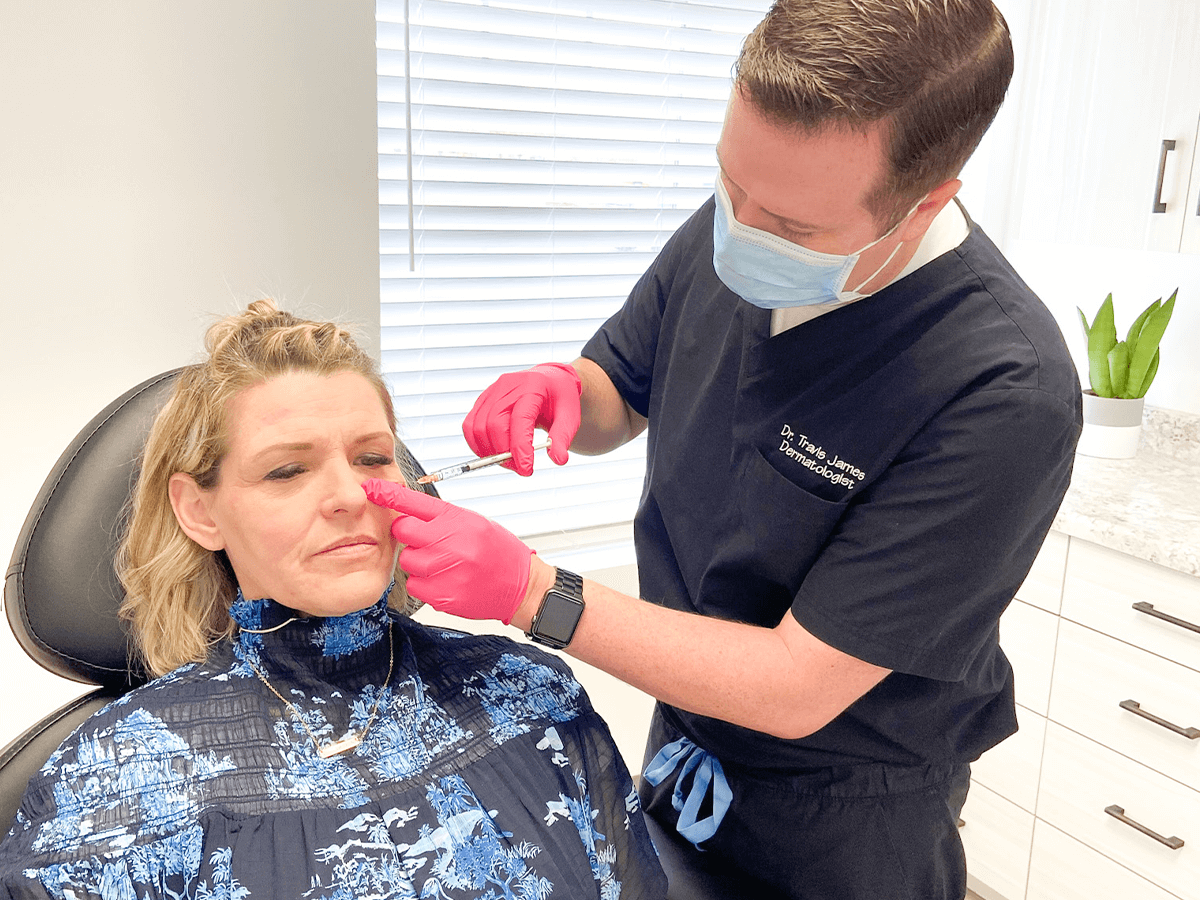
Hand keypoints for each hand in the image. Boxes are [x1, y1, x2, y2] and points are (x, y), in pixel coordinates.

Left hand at [363, 479, 534, 623]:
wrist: (521, 585)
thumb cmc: (497, 551)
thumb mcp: (473, 522)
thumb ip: (440, 518)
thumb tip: (406, 512)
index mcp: (457, 519)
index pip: (413, 502)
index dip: (387, 494)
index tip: (369, 488)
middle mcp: (450, 542)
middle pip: (402, 532)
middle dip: (410, 536)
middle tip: (430, 542)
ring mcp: (445, 570)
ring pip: (407, 561)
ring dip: (419, 563)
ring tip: (444, 564)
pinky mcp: (443, 595)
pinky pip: (415, 586)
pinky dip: (426, 584)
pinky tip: (447, 581)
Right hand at [463, 362, 581, 475]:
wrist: (550, 381)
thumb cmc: (559, 398)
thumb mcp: (570, 416)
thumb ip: (563, 438)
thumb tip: (559, 459)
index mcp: (533, 387)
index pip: (519, 419)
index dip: (519, 448)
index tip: (526, 469)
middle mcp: (508, 386)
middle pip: (494, 424)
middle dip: (503, 453)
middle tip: (520, 468)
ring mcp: (492, 391)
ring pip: (477, 427)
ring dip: (489, 452)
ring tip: (509, 462)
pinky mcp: (482, 400)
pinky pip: (470, 425)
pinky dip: (477, 444)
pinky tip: (493, 453)